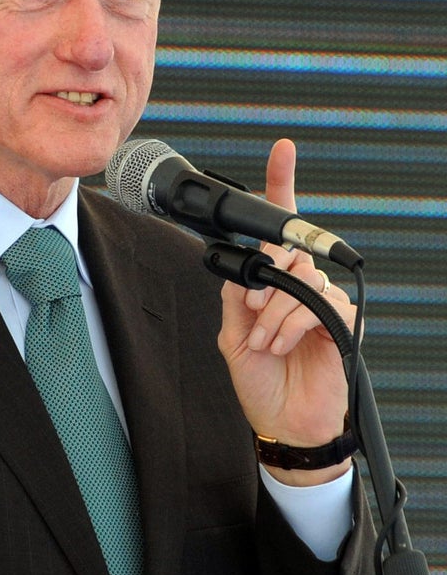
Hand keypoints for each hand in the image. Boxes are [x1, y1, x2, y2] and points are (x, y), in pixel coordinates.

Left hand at [217, 138, 354, 484]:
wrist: (283, 423)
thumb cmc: (260, 382)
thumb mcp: (232, 336)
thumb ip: (234, 297)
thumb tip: (240, 270)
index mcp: (272, 283)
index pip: (279, 230)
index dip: (281, 186)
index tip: (282, 151)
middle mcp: (299, 285)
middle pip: (287, 250)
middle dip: (264, 276)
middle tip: (250, 309)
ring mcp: (322, 301)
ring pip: (298, 279)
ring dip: (273, 312)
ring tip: (264, 341)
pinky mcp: (342, 320)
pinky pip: (315, 303)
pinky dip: (290, 324)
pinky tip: (280, 345)